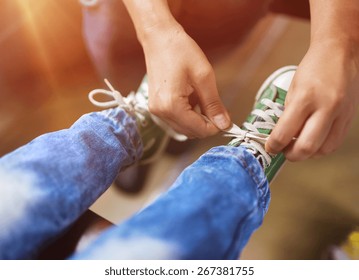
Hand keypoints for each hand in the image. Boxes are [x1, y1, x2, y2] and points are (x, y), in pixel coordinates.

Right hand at [141, 23, 230, 137]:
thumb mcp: (204, 76)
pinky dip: (189, 114)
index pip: (198, 130)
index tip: (227, 119)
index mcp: (171, 105)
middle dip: (207, 124)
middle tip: (220, 110)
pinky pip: (176, 119)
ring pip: (184, 127)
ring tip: (205, 100)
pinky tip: (194, 99)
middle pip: (191, 132)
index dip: (216, 127)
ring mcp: (156, 110)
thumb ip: (214, 104)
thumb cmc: (180, 51)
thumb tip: (224, 124)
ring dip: (198, 120)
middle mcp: (161, 112)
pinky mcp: (156, 106)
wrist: (159, 37)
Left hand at [266, 40, 358, 160]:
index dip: (274, 145)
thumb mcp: (292, 88)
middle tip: (283, 151)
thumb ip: (288, 114)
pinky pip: (335, 142)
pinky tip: (312, 141)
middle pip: (306, 147)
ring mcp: (341, 114)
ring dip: (307, 153)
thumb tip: (281, 136)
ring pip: (323, 149)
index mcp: (305, 98)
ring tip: (297, 145)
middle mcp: (325, 107)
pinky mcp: (350, 118)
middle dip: (291, 155)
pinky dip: (321, 147)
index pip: (285, 133)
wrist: (340, 52)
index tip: (270, 147)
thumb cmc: (313, 68)